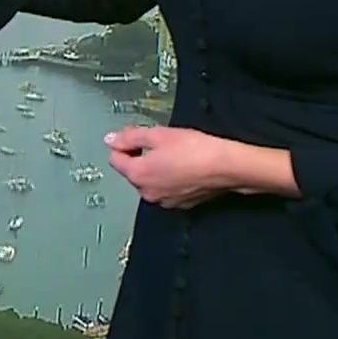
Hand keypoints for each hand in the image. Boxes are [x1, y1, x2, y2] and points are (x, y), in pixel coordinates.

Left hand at [104, 126, 232, 208]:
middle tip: (160, 143)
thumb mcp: (158, 134)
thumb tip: (110, 140)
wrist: (227, 167)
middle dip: (140, 157)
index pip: (115, 159)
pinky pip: (166, 189)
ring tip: (175, 155)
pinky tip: (184, 167)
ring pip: (150, 181)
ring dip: (156, 169)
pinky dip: (170, 179)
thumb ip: (130, 137)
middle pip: (132, 172)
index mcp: (138, 175)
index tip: (136, 136)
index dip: (123, 144)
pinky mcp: (180, 204)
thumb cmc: (195, 149)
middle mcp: (147, 193)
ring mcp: (164, 201)